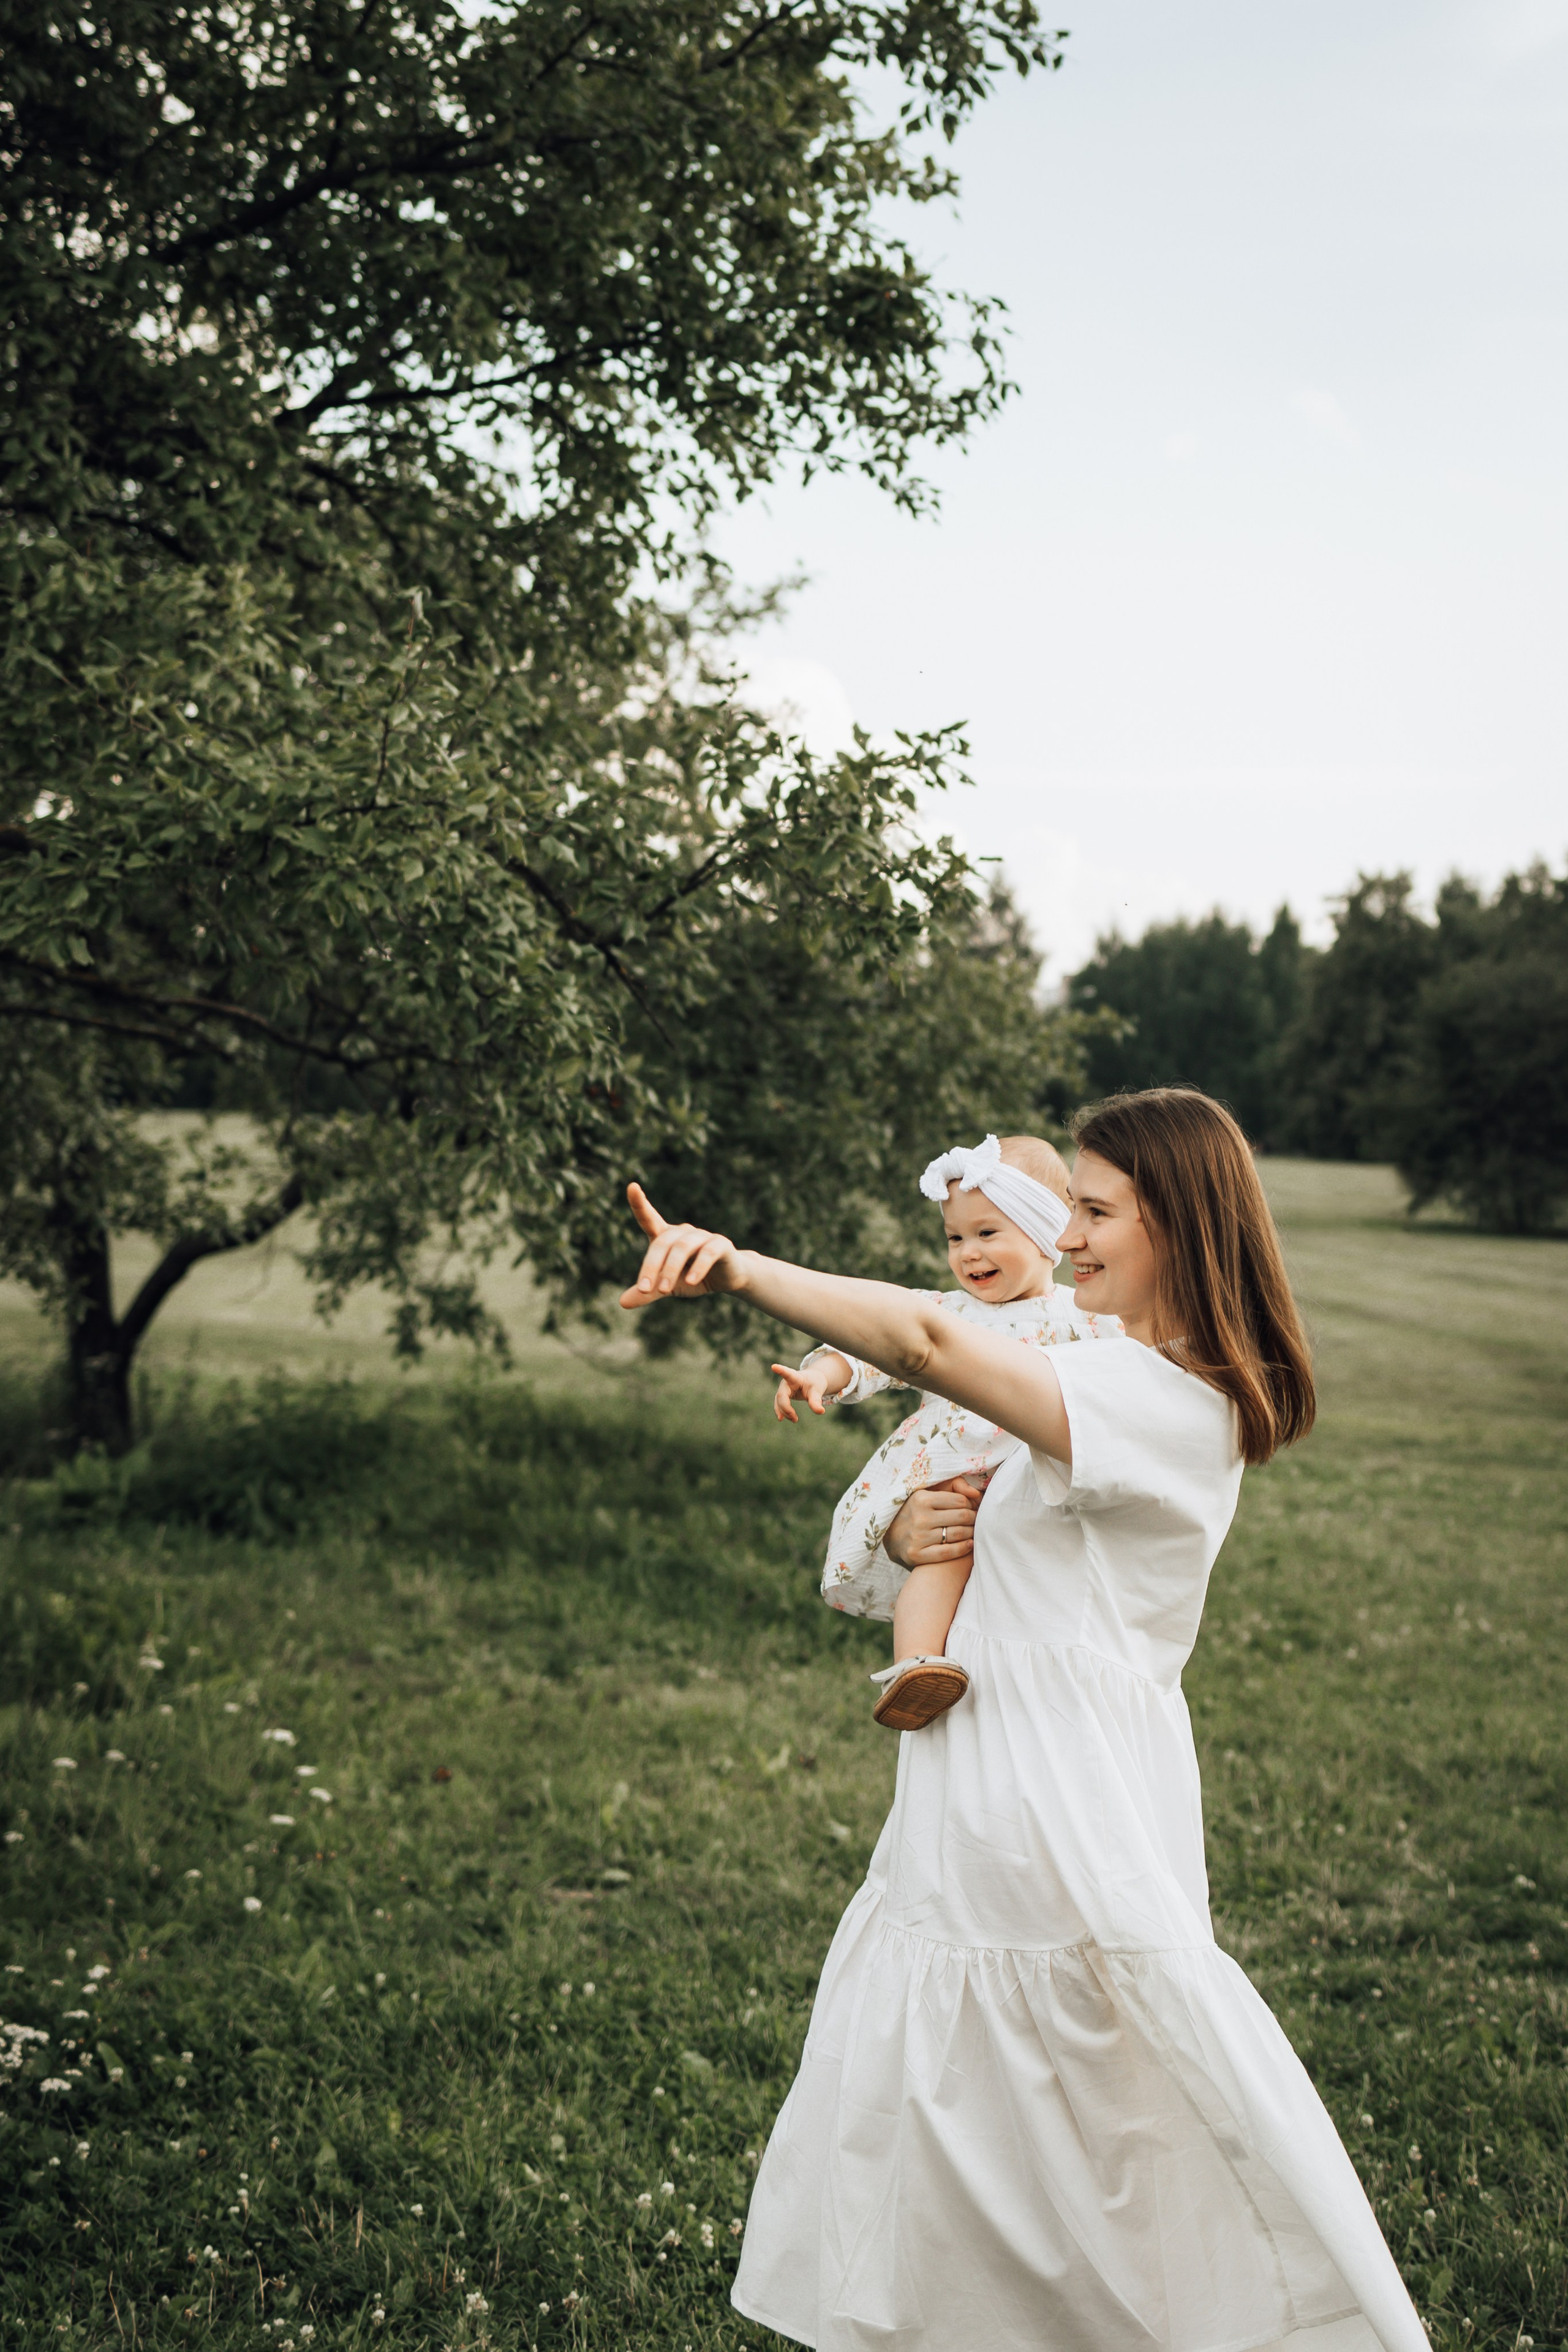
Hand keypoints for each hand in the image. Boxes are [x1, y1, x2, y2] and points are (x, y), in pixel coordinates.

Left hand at [619, 1181, 743, 1308]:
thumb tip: (622, 1303)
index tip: (632, 1187)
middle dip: (651, 1266)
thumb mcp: (668, 1287)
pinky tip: (691, 1282)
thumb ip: (648, 1293)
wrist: (727, 1279)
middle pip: (662, 1243)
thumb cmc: (692, 1277)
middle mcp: (683, 1232)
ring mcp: (702, 1236)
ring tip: (664, 1290)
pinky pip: (707, 1253)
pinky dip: (698, 1267)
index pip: (650, 1218)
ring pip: (682, 1247)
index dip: (640, 1203)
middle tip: (645, 1289)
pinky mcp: (721, 1244)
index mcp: (666, 1237)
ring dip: (670, 1269)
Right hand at [770, 1355, 848, 1422]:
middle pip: (781, 1395)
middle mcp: (786, 1382)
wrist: (812, 1381)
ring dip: (785, 1412)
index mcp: (795, 1377)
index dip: (780, 1370)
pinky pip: (779, 1405)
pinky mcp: (783, 1396)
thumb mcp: (817, 1390)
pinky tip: (782, 1418)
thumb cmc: (814, 1383)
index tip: (774, 1367)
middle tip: (795, 1419)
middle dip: (786, 1408)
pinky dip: (782, 1412)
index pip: (787, 1374)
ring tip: (795, 1420)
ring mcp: (783, 1389)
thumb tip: (821, 1412)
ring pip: (779, 1402)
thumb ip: (816, 1401)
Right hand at [883, 1475, 986, 1570]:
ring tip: (974, 1531)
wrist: (891, 1535)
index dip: (971, 1505)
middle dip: (974, 1518)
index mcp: (922, 1498)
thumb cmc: (916, 1511)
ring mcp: (918, 1537)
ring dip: (972, 1533)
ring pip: (958, 1534)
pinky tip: (969, 1544)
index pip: (960, 1500)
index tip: (973, 1508)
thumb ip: (954, 1485)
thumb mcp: (929, 1492)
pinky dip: (963, 1548)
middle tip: (977, 1520)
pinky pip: (948, 1552)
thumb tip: (976, 1494)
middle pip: (961, 1517)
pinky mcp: (917, 1554)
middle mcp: (920, 1517)